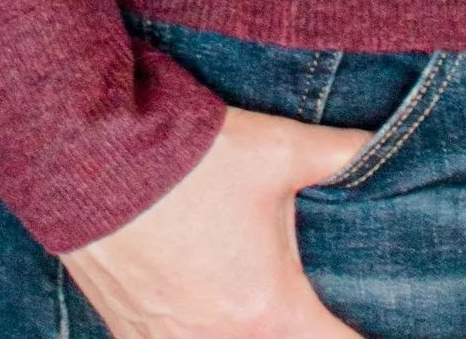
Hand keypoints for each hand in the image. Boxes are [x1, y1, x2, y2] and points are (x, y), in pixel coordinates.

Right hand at [65, 106, 370, 336]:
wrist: (85, 152)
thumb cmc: (185, 156)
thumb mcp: (275, 148)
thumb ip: (339, 154)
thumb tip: (380, 145)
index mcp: (270, 311)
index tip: (361, 327)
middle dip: (293, 330)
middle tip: (297, 308)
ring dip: (239, 328)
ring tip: (241, 299)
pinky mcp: (128, 332)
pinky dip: (189, 332)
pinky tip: (193, 303)